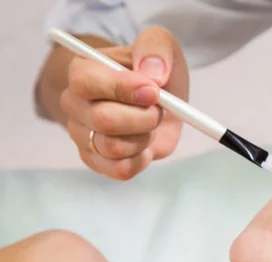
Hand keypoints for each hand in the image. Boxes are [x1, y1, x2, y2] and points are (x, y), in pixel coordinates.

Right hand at [59, 27, 188, 179]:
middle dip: (144, 118)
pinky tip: (146, 146)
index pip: (86, 82)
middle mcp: (75, 104)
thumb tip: (153, 74)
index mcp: (83, 71)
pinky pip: (120, 170)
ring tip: (151, 126)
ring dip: (145, 138)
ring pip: (114, 149)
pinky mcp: (96, 160)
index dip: (124, 89)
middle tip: (158, 110)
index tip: (154, 91)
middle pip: (104, 121)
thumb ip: (155, 48)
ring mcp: (82, 135)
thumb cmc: (154, 71)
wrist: (159, 100)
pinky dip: (142, 160)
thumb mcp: (161, 45)